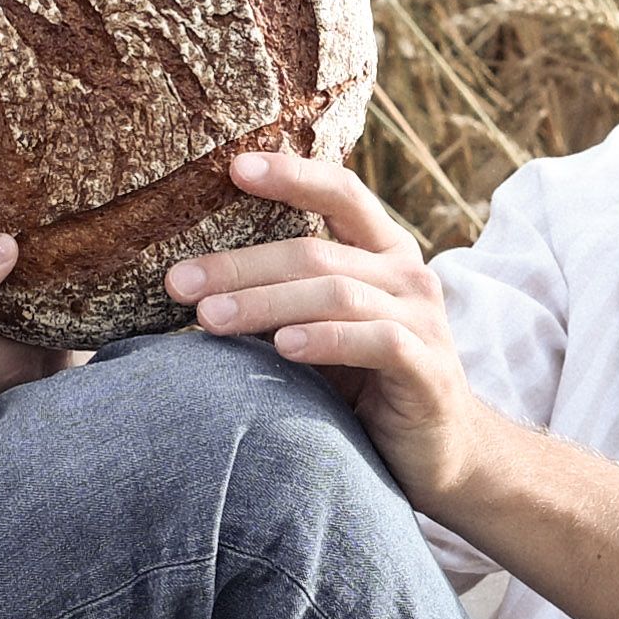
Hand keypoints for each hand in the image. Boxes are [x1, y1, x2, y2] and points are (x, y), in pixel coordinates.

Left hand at [179, 144, 483, 499]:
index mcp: (383, 250)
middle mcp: (407, 274)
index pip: (341, 193)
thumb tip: (193, 283)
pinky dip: (327, 341)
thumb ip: (284, 298)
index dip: (292, 174)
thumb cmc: (364, 383)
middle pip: (316, 253)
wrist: (438, 451)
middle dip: (240, 266)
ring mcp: (423, 319)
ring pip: (336, 294)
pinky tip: (284, 347)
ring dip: (265, 304)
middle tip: (180, 283)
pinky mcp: (429, 369)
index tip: (234, 167)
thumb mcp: (323, 328)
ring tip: (209, 319)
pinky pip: (377, 342)